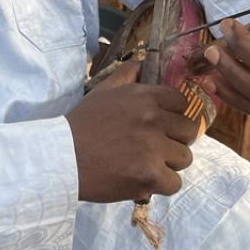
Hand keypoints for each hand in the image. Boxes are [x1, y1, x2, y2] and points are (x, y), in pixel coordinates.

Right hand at [66, 61, 198, 202]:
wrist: (61, 159)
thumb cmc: (80, 125)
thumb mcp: (102, 92)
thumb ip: (125, 75)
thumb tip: (143, 64)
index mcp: (144, 96)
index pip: (181, 103)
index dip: (173, 115)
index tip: (161, 126)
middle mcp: (153, 119)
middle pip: (188, 131)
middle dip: (174, 140)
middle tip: (154, 148)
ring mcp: (153, 148)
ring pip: (185, 158)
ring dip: (169, 164)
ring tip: (146, 165)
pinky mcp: (151, 175)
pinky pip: (175, 183)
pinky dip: (161, 185)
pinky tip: (143, 180)